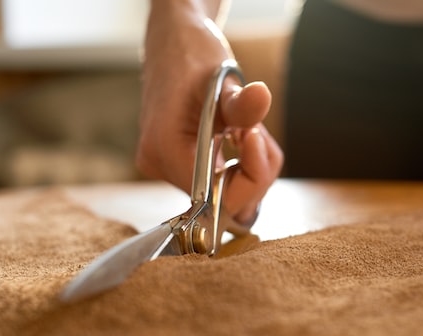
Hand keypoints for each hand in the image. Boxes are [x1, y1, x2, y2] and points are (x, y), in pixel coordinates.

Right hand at [136, 5, 282, 223]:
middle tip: (256, 131)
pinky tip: (236, 138)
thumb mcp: (222, 78)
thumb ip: (242, 103)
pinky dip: (240, 167)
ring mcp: (167, 169)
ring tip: (246, 128)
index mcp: (165, 149)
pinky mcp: (178, 168)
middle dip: (255, 172)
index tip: (257, 137)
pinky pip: (220, 185)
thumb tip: (261, 96)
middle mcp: (161, 167)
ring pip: (227, 197)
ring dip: (251, 167)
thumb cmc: (193, 56)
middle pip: (225, 204)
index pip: (218, 199)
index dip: (250, 177)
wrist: (174, 44)